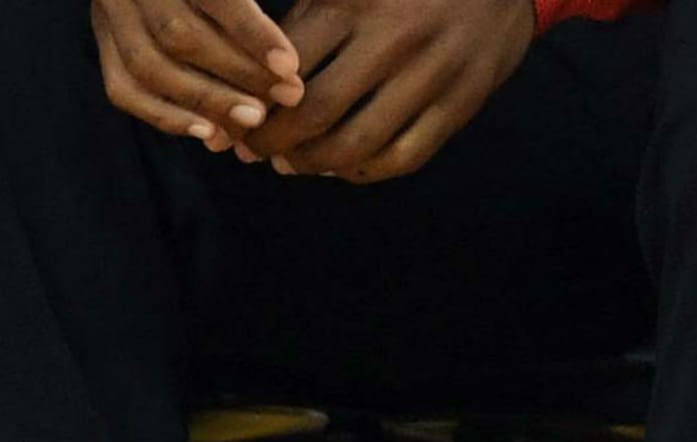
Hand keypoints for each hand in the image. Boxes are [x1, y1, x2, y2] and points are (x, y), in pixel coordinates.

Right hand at [92, 0, 305, 140]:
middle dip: (237, 73)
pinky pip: (123, 89)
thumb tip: (287, 57)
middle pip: (179, 35)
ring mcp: (109, 10)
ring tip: (252, 121)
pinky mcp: (102, 39)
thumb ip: (245, 1)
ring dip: (205, 102)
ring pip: (150, 66)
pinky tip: (206, 133)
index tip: (290, 66)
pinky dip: (165, 116)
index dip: (252, 33)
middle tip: (284, 98)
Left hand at [243, 0, 534, 180]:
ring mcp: (432, 75)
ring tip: (291, 164)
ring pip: (356, 146)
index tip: (236, 117)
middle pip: (315, 113)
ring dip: (313, 165)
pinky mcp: (460, 104)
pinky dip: (364, 171)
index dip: (252, 99)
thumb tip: (249, 74)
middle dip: (273, 142)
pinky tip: (342, 166)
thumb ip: (306, 15)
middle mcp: (394, 38)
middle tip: (252, 152)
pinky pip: (402, 158)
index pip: (286, 65)